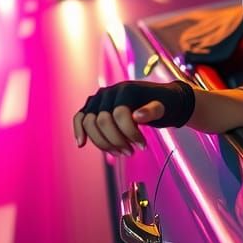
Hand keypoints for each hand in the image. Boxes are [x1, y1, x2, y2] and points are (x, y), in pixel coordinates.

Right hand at [73, 80, 195, 154]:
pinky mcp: (93, 107)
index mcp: (126, 89)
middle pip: (102, 121)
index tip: (143, 146)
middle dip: (116, 141)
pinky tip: (81, 143)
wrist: (158, 99)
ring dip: (102, 142)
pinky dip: (79, 130)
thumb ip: (152, 111)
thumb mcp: (163, 107)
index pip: (120, 114)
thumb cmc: (162, 103)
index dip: (130, 133)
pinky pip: (80, 118)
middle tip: (131, 152)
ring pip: (90, 123)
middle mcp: (108, 92)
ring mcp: (98, 98)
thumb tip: (137, 117)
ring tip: (119, 153)